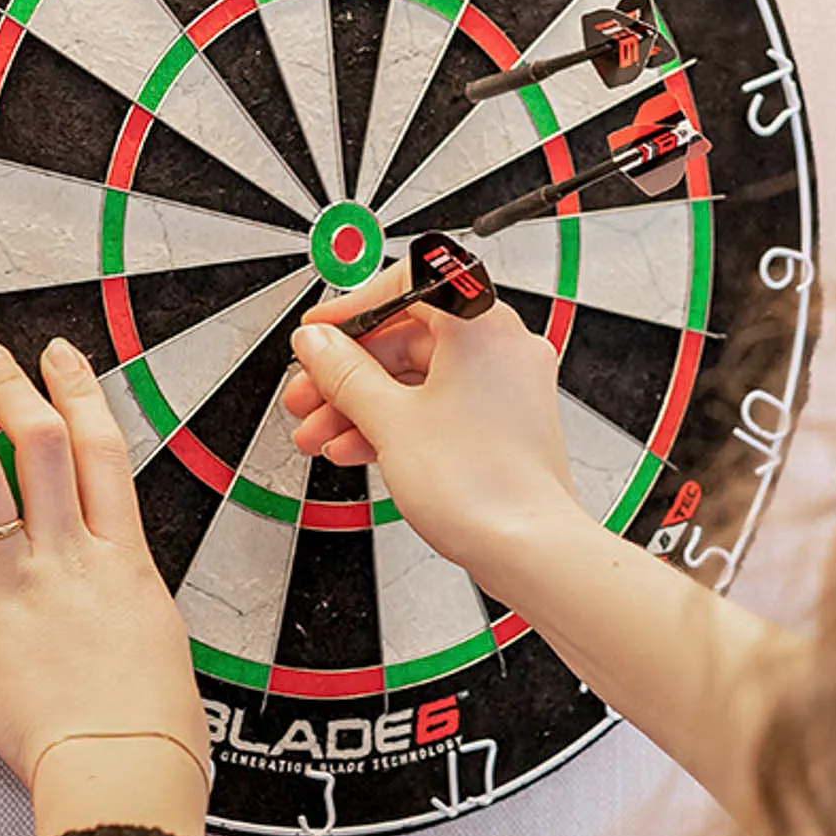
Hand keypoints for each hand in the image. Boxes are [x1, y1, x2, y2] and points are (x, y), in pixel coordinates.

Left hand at [0, 333, 212, 835]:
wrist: (121, 772)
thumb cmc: (153, 729)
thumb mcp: (159, 639)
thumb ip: (126, 598)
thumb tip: (111, 587)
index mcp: (124, 560)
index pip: (101, 447)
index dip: (78, 390)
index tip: (60, 359)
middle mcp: (69, 558)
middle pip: (38, 440)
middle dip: (6, 382)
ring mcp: (17, 585)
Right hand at [282, 284, 590, 592]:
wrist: (527, 549)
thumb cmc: (483, 487)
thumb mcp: (389, 420)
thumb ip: (343, 372)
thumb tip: (317, 342)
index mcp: (482, 325)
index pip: (407, 286)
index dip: (353, 309)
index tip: (320, 332)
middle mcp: (502, 347)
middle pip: (408, 339)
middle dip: (347, 372)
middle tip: (308, 392)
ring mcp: (506, 387)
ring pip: (419, 378)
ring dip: (362, 403)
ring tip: (319, 430)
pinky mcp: (503, 423)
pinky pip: (440, 405)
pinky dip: (397, 421)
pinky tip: (355, 446)